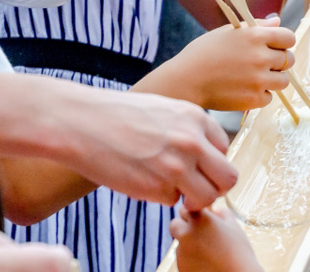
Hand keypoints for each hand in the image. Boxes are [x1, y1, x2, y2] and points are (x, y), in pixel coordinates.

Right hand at [59, 88, 236, 211]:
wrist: (81, 122)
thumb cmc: (116, 114)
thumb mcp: (162, 108)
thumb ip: (188, 128)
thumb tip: (204, 153)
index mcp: (196, 117)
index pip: (225, 148)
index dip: (210, 160)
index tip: (194, 165)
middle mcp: (193, 142)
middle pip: (228, 177)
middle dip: (213, 186)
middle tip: (193, 187)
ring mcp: (176, 166)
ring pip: (207, 197)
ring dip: (192, 199)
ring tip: (170, 188)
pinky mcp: (157, 187)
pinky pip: (172, 201)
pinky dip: (160, 197)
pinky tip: (141, 181)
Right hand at [133, 18, 294, 110]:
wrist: (185, 80)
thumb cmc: (202, 54)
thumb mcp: (226, 32)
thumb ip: (255, 26)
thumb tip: (277, 22)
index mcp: (255, 36)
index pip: (288, 37)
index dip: (283, 42)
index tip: (276, 47)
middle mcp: (260, 57)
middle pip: (288, 60)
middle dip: (279, 62)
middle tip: (261, 65)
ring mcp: (259, 79)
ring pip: (283, 80)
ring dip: (272, 80)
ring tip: (252, 78)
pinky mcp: (254, 99)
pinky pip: (269, 97)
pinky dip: (259, 95)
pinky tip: (242, 90)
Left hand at [170, 207, 262, 271]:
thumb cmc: (239, 253)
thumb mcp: (234, 227)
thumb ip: (222, 213)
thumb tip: (214, 210)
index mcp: (199, 219)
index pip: (185, 209)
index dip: (193, 214)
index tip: (202, 220)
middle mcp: (186, 233)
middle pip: (175, 224)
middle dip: (184, 227)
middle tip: (200, 235)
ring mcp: (181, 251)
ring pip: (179, 242)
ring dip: (188, 244)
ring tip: (209, 253)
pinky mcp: (180, 266)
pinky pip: (182, 258)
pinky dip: (190, 259)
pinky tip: (206, 262)